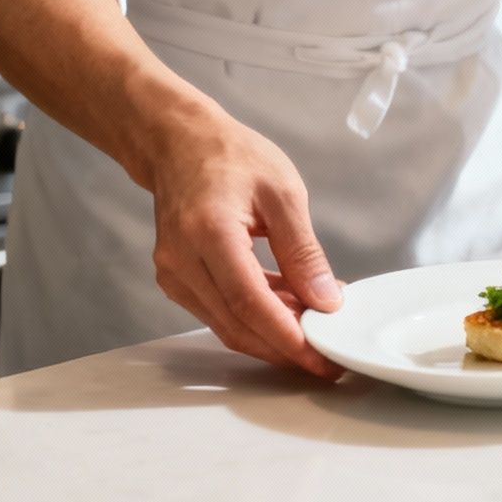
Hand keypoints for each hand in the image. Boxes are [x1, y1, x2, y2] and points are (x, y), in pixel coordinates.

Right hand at [144, 116, 344, 379]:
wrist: (179, 143)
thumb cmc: (231, 156)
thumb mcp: (283, 193)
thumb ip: (303, 251)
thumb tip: (326, 300)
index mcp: (209, 233)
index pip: (250, 303)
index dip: (288, 337)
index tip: (322, 358)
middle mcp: (182, 261)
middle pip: (237, 324)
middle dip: (285, 347)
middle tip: (328, 357)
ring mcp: (174, 274)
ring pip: (228, 324)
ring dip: (273, 333)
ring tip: (317, 326)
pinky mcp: (176, 280)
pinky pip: (219, 310)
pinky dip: (255, 316)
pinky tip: (290, 306)